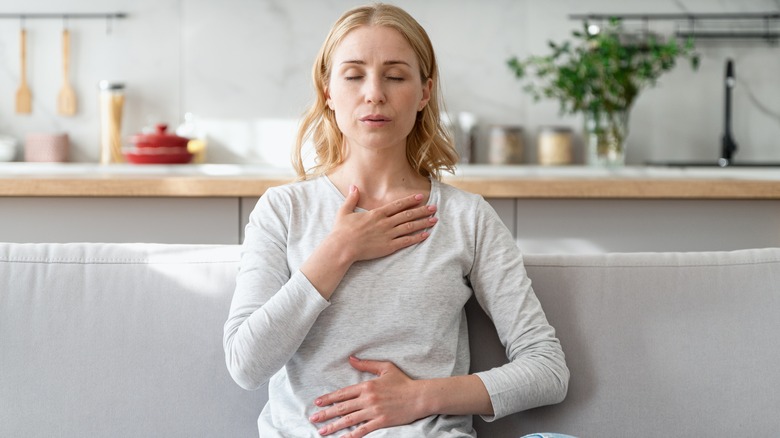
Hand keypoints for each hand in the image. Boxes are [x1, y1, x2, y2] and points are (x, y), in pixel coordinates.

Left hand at [309, 356, 426, 436]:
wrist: (419, 396)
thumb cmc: (403, 381)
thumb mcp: (385, 368)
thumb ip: (366, 364)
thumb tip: (351, 358)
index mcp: (367, 385)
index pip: (343, 393)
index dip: (329, 398)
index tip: (317, 402)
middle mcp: (368, 399)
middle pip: (342, 407)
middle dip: (326, 414)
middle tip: (313, 418)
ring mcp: (374, 411)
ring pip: (349, 420)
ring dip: (334, 426)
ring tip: (322, 431)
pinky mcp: (381, 422)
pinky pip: (363, 430)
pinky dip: (351, 435)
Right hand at [331, 185, 436, 263]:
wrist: (342, 247)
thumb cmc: (341, 231)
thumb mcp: (344, 211)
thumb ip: (352, 198)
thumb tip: (353, 186)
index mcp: (377, 214)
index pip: (398, 205)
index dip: (410, 200)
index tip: (421, 197)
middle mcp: (385, 223)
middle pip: (408, 214)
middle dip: (422, 210)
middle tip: (434, 207)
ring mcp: (388, 235)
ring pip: (410, 227)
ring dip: (423, 222)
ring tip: (434, 220)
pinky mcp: (388, 247)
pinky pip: (406, 241)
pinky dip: (417, 237)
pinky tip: (426, 234)